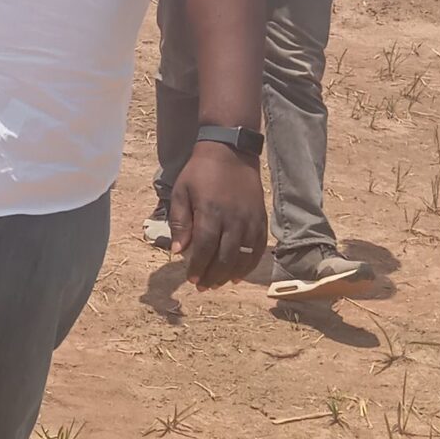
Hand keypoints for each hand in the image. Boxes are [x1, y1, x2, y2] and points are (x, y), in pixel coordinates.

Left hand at [169, 144, 266, 289]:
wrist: (230, 152)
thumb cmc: (200, 172)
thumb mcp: (181, 192)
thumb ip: (179, 222)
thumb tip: (178, 251)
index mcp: (210, 211)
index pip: (205, 248)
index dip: (198, 267)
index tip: (191, 279)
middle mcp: (233, 218)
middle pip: (225, 257)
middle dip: (213, 276)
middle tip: (203, 286)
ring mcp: (250, 219)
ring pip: (243, 256)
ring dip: (230, 274)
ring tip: (218, 283)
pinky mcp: (261, 219)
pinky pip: (258, 248)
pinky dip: (249, 264)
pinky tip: (238, 274)